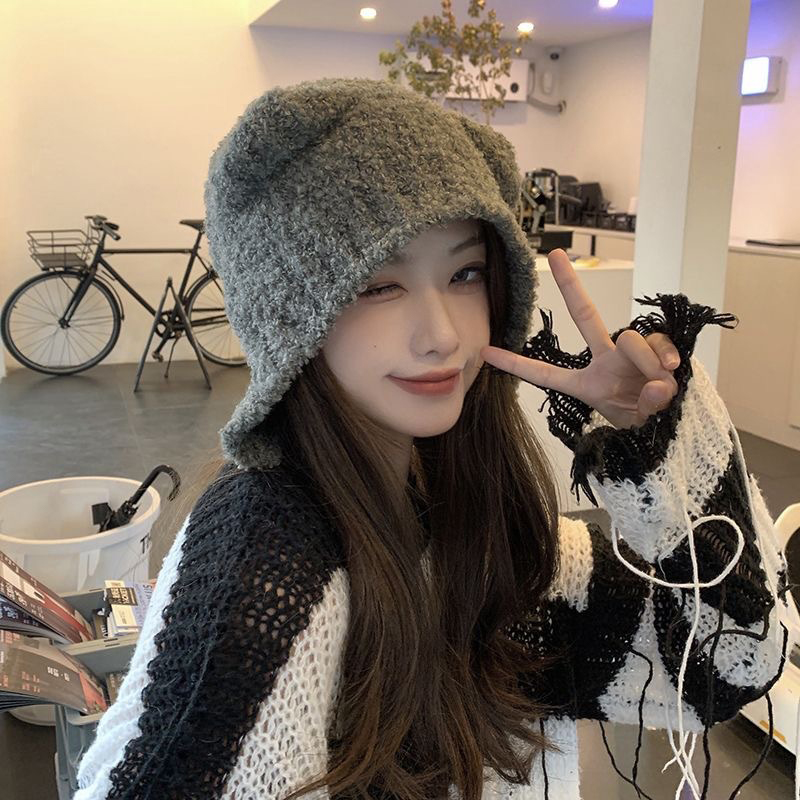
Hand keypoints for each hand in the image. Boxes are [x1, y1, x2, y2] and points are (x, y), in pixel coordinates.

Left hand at [480, 249, 680, 430]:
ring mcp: (631, 352)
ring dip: (645, 363)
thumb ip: (644, 407)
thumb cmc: (645, 424)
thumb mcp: (635, 423)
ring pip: (629, 339)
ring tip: (656, 386)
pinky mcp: (657, 348)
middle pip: (585, 316)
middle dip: (570, 285)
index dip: (516, 364)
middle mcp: (605, 360)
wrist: (674, 427)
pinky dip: (666, 357)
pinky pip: (658, 342)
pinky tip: (670, 371)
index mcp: (586, 384)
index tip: (486, 352)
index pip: (546, 374)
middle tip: (554, 255)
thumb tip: (656, 382)